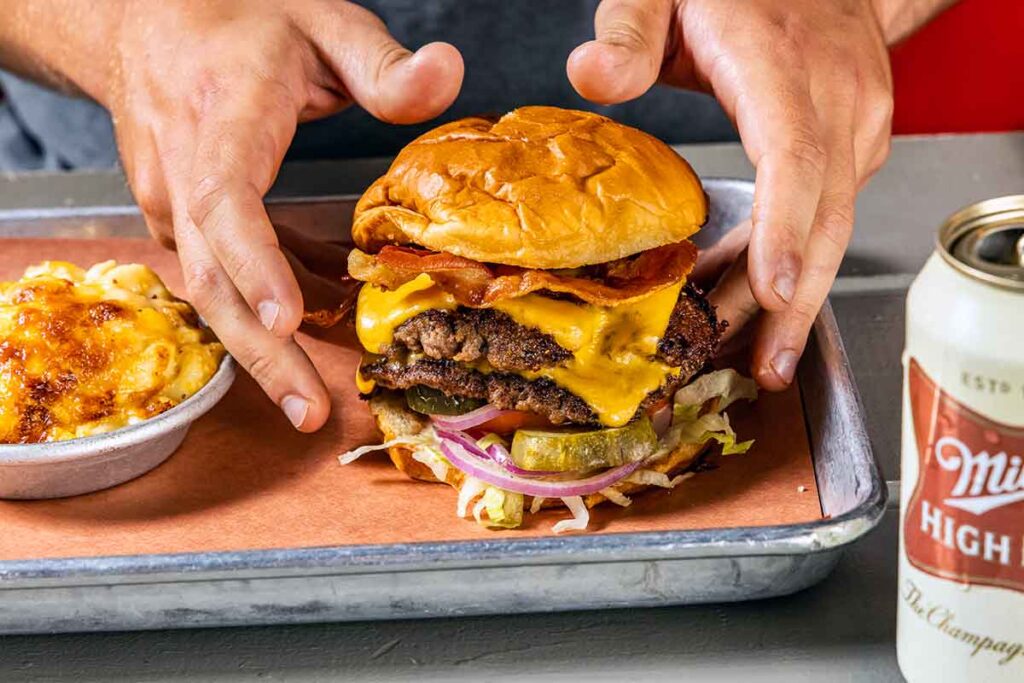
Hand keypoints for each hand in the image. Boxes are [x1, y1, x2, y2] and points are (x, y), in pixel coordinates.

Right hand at [100, 0, 462, 429]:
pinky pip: (222, 278)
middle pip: (212, 276)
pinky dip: (265, 309)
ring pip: (210, 291)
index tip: (286, 319)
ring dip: (260, 350)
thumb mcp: (323, 22)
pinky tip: (313, 327)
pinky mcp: (182, 222)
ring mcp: (173, 203)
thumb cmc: (240, 21)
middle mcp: (183, 170)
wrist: (147, 23)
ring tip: (311, 402)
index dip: (254, 265)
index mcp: (223, 117)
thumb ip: (383, 63)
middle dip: (260, 351)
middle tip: (310, 411)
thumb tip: (449, 75)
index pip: (227, 200)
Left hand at [568, 0, 897, 389]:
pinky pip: (823, 214)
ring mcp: (855, 127)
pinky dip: (787, 258)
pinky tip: (748, 293)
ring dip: (790, 295)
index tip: (774, 294)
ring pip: (829, 227)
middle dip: (797, 303)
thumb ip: (628, 29)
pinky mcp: (855, 146)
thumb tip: (590, 79)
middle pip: (826, 218)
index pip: (796, 160)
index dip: (785, 232)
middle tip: (764, 367)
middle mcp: (835, 104)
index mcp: (784, 68)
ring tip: (751, 355)